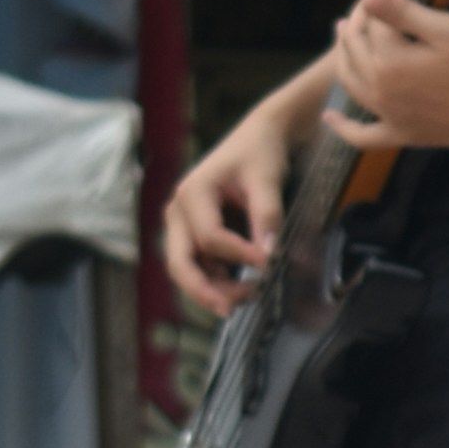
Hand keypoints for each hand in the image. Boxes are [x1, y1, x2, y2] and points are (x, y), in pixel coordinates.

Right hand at [162, 103, 293, 312]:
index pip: (209, 237)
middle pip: (180, 262)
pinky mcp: (196, 234)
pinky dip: (217, 280)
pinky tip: (243, 288)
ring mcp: (184, 225)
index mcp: (192, 192)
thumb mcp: (266, 179)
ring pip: (188, 269)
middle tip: (231, 310)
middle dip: (203, 290)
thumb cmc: (260, 152)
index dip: (238, 254)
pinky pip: (201, 265)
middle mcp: (179, 211)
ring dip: (212, 289)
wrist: (260, 137)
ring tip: (247, 297)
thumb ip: (266, 215)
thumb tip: (268, 255)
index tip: (269, 263)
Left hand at [336, 0, 448, 149]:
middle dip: (361, 16)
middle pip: (356, 47)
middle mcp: (379, 90)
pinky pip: (362, 136)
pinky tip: (329, 119)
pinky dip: (343, 128)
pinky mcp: (402, 134)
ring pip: (349, 83)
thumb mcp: (444, 30)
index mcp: (388, 61)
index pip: (376, 18)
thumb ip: (401, 13)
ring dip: (341, 56)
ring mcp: (388, 115)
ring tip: (341, 34)